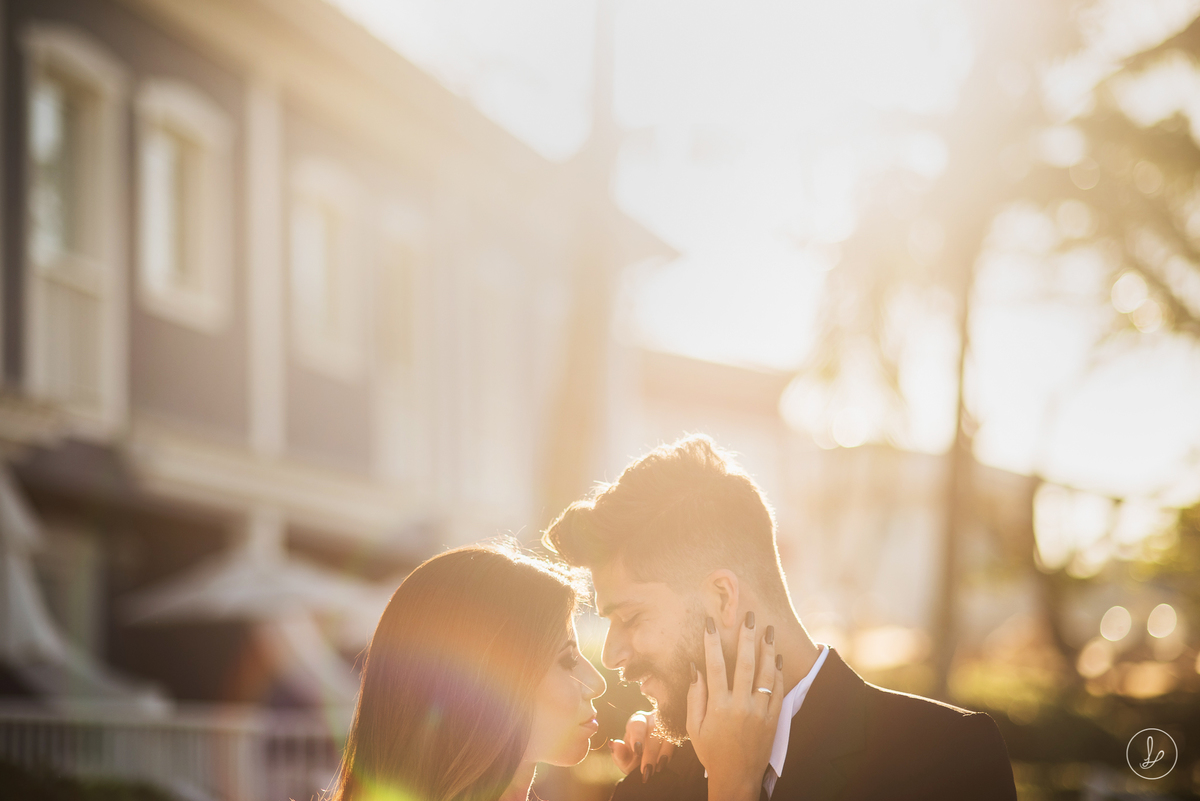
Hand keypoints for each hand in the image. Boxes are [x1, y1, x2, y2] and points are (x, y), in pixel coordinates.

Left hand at [611, 710, 675, 780]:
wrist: (652, 759)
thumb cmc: (637, 755)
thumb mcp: (626, 757)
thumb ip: (619, 753)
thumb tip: (613, 744)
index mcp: (637, 721)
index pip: (637, 724)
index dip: (637, 737)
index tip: (637, 751)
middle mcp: (653, 719)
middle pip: (653, 730)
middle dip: (650, 752)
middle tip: (647, 770)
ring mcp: (667, 723)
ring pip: (667, 734)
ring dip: (663, 752)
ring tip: (658, 768)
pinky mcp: (678, 731)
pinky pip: (677, 738)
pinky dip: (671, 751)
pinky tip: (666, 762)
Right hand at [687, 613, 782, 800]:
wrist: (737, 776)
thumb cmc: (711, 750)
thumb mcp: (694, 726)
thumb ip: (694, 696)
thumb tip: (694, 667)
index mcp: (718, 706)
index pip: (714, 666)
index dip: (711, 642)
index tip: (710, 622)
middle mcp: (741, 706)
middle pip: (745, 664)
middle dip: (747, 637)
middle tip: (750, 616)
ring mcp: (760, 712)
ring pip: (765, 674)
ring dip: (767, 649)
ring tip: (768, 630)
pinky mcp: (773, 719)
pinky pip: (778, 690)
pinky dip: (778, 672)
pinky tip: (777, 657)